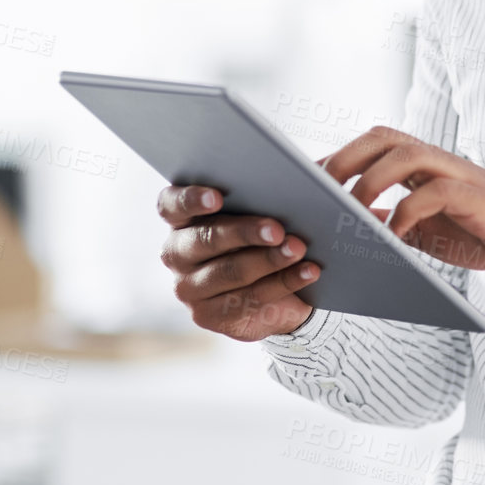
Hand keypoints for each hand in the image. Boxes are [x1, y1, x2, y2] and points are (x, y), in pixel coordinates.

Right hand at [156, 184, 321, 339]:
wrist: (276, 290)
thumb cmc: (262, 235)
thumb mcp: (263, 209)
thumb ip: (273, 188)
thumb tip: (313, 169)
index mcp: (181, 218)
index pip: (171, 204)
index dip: (192, 199)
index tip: (218, 197)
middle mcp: (177, 252)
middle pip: (206, 238)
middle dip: (245, 232)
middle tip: (277, 229)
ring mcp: (189, 287)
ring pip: (230, 271)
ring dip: (269, 259)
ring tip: (298, 249)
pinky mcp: (209, 315)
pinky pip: (250, 298)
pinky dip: (284, 282)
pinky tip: (308, 271)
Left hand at [321, 126, 484, 284]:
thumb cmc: (477, 232)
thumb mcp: (422, 229)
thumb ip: (390, 220)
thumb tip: (344, 225)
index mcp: (422, 164)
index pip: (372, 144)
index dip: (337, 155)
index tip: (304, 179)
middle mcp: (437, 160)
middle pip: (383, 137)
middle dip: (346, 157)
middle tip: (317, 189)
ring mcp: (458, 174)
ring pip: (407, 154)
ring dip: (372, 180)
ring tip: (350, 210)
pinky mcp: (477, 196)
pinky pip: (436, 191)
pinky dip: (408, 209)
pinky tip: (392, 233)